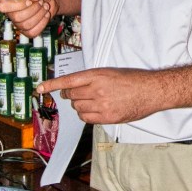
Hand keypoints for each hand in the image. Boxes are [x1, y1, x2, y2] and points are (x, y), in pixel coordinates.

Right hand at [0, 0, 55, 37]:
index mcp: (10, 0)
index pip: (3, 6)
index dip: (17, 5)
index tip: (29, 0)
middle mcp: (12, 13)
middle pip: (17, 17)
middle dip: (33, 9)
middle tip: (41, 2)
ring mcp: (19, 23)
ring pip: (25, 25)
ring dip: (39, 15)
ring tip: (45, 6)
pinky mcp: (28, 31)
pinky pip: (32, 32)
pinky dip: (42, 23)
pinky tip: (46, 15)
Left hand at [37, 68, 158, 124]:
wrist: (151, 91)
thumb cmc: (134, 80)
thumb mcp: (111, 72)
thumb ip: (93, 79)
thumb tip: (75, 88)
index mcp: (98, 74)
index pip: (68, 80)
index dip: (52, 85)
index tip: (40, 88)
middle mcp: (97, 89)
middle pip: (71, 95)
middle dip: (71, 95)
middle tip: (79, 94)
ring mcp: (102, 104)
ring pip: (77, 107)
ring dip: (79, 105)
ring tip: (92, 101)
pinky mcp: (107, 116)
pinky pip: (86, 118)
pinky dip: (86, 115)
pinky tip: (94, 110)